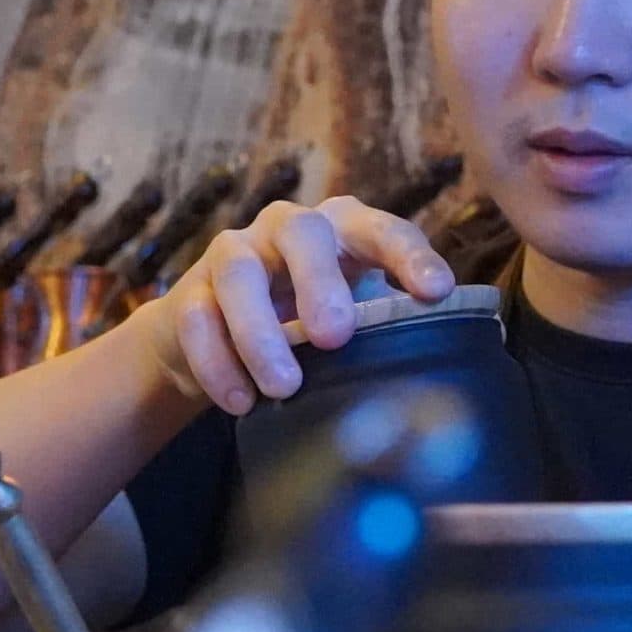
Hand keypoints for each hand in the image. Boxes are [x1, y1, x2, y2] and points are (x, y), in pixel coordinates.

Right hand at [132, 195, 455, 414]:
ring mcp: (232, 254)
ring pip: (239, 275)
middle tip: (336, 336)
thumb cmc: (306, 322)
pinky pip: (196, 318)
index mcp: (341, 228)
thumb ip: (389, 327)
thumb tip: (441, 371)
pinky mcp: (189, 293)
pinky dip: (218, 363)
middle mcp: (285, 228)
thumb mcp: (352, 317)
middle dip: (320, 282)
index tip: (437, 292)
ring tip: (285, 387)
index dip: (410, 256)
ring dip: (260, 333)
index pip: (382, 229)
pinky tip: (241, 402)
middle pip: (302, 232)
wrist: (213, 336)